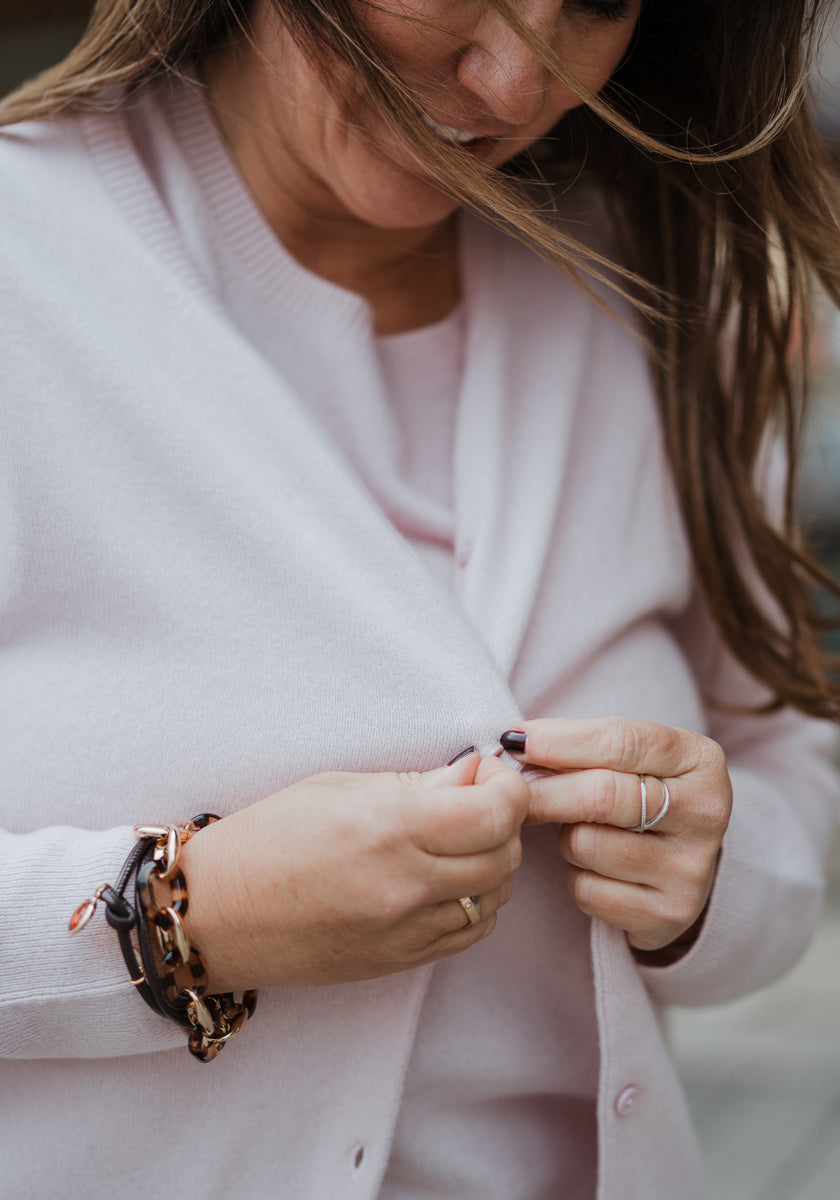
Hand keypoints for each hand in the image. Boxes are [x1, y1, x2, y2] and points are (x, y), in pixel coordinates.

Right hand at [179, 753, 529, 990]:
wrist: (216, 916)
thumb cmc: (268, 838)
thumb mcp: (340, 788)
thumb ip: (419, 783)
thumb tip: (477, 772)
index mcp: (390, 828)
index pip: (495, 813)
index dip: (508, 789)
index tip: (492, 776)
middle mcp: (407, 884)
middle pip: (504, 855)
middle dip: (503, 821)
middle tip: (476, 801)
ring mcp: (407, 931)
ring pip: (495, 897)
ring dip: (493, 864)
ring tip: (459, 840)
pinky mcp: (402, 961)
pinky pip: (470, 932)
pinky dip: (475, 902)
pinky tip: (447, 880)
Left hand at [504, 717, 731, 953]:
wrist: (681, 863)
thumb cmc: (642, 794)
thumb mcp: (631, 758)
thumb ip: (582, 745)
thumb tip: (517, 744)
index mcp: (700, 760)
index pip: (621, 741)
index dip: (560, 740)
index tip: (514, 741)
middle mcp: (706, 813)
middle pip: (601, 795)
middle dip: (545, 791)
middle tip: (512, 791)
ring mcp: (691, 869)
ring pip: (587, 844)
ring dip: (566, 838)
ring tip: (582, 832)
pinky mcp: (669, 914)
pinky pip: (589, 891)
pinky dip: (577, 878)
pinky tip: (595, 869)